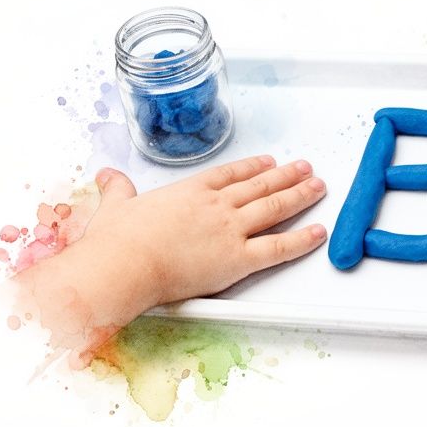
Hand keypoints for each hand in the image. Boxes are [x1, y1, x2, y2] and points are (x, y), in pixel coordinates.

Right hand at [12, 155, 327, 363]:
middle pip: (260, 186)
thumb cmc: (116, 241)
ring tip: (318, 187)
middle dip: (287, 176)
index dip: (253, 167)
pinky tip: (319, 232)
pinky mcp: (238, 258)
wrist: (123, 264)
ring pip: (275, 208)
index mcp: (190, 190)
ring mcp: (230, 229)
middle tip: (305, 168)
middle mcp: (217, 205)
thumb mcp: (115, 206)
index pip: (230, 174)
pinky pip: (279, 247)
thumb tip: (107, 176)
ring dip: (300, 195)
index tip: (268, 162)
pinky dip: (302, 240)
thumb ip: (117, 190)